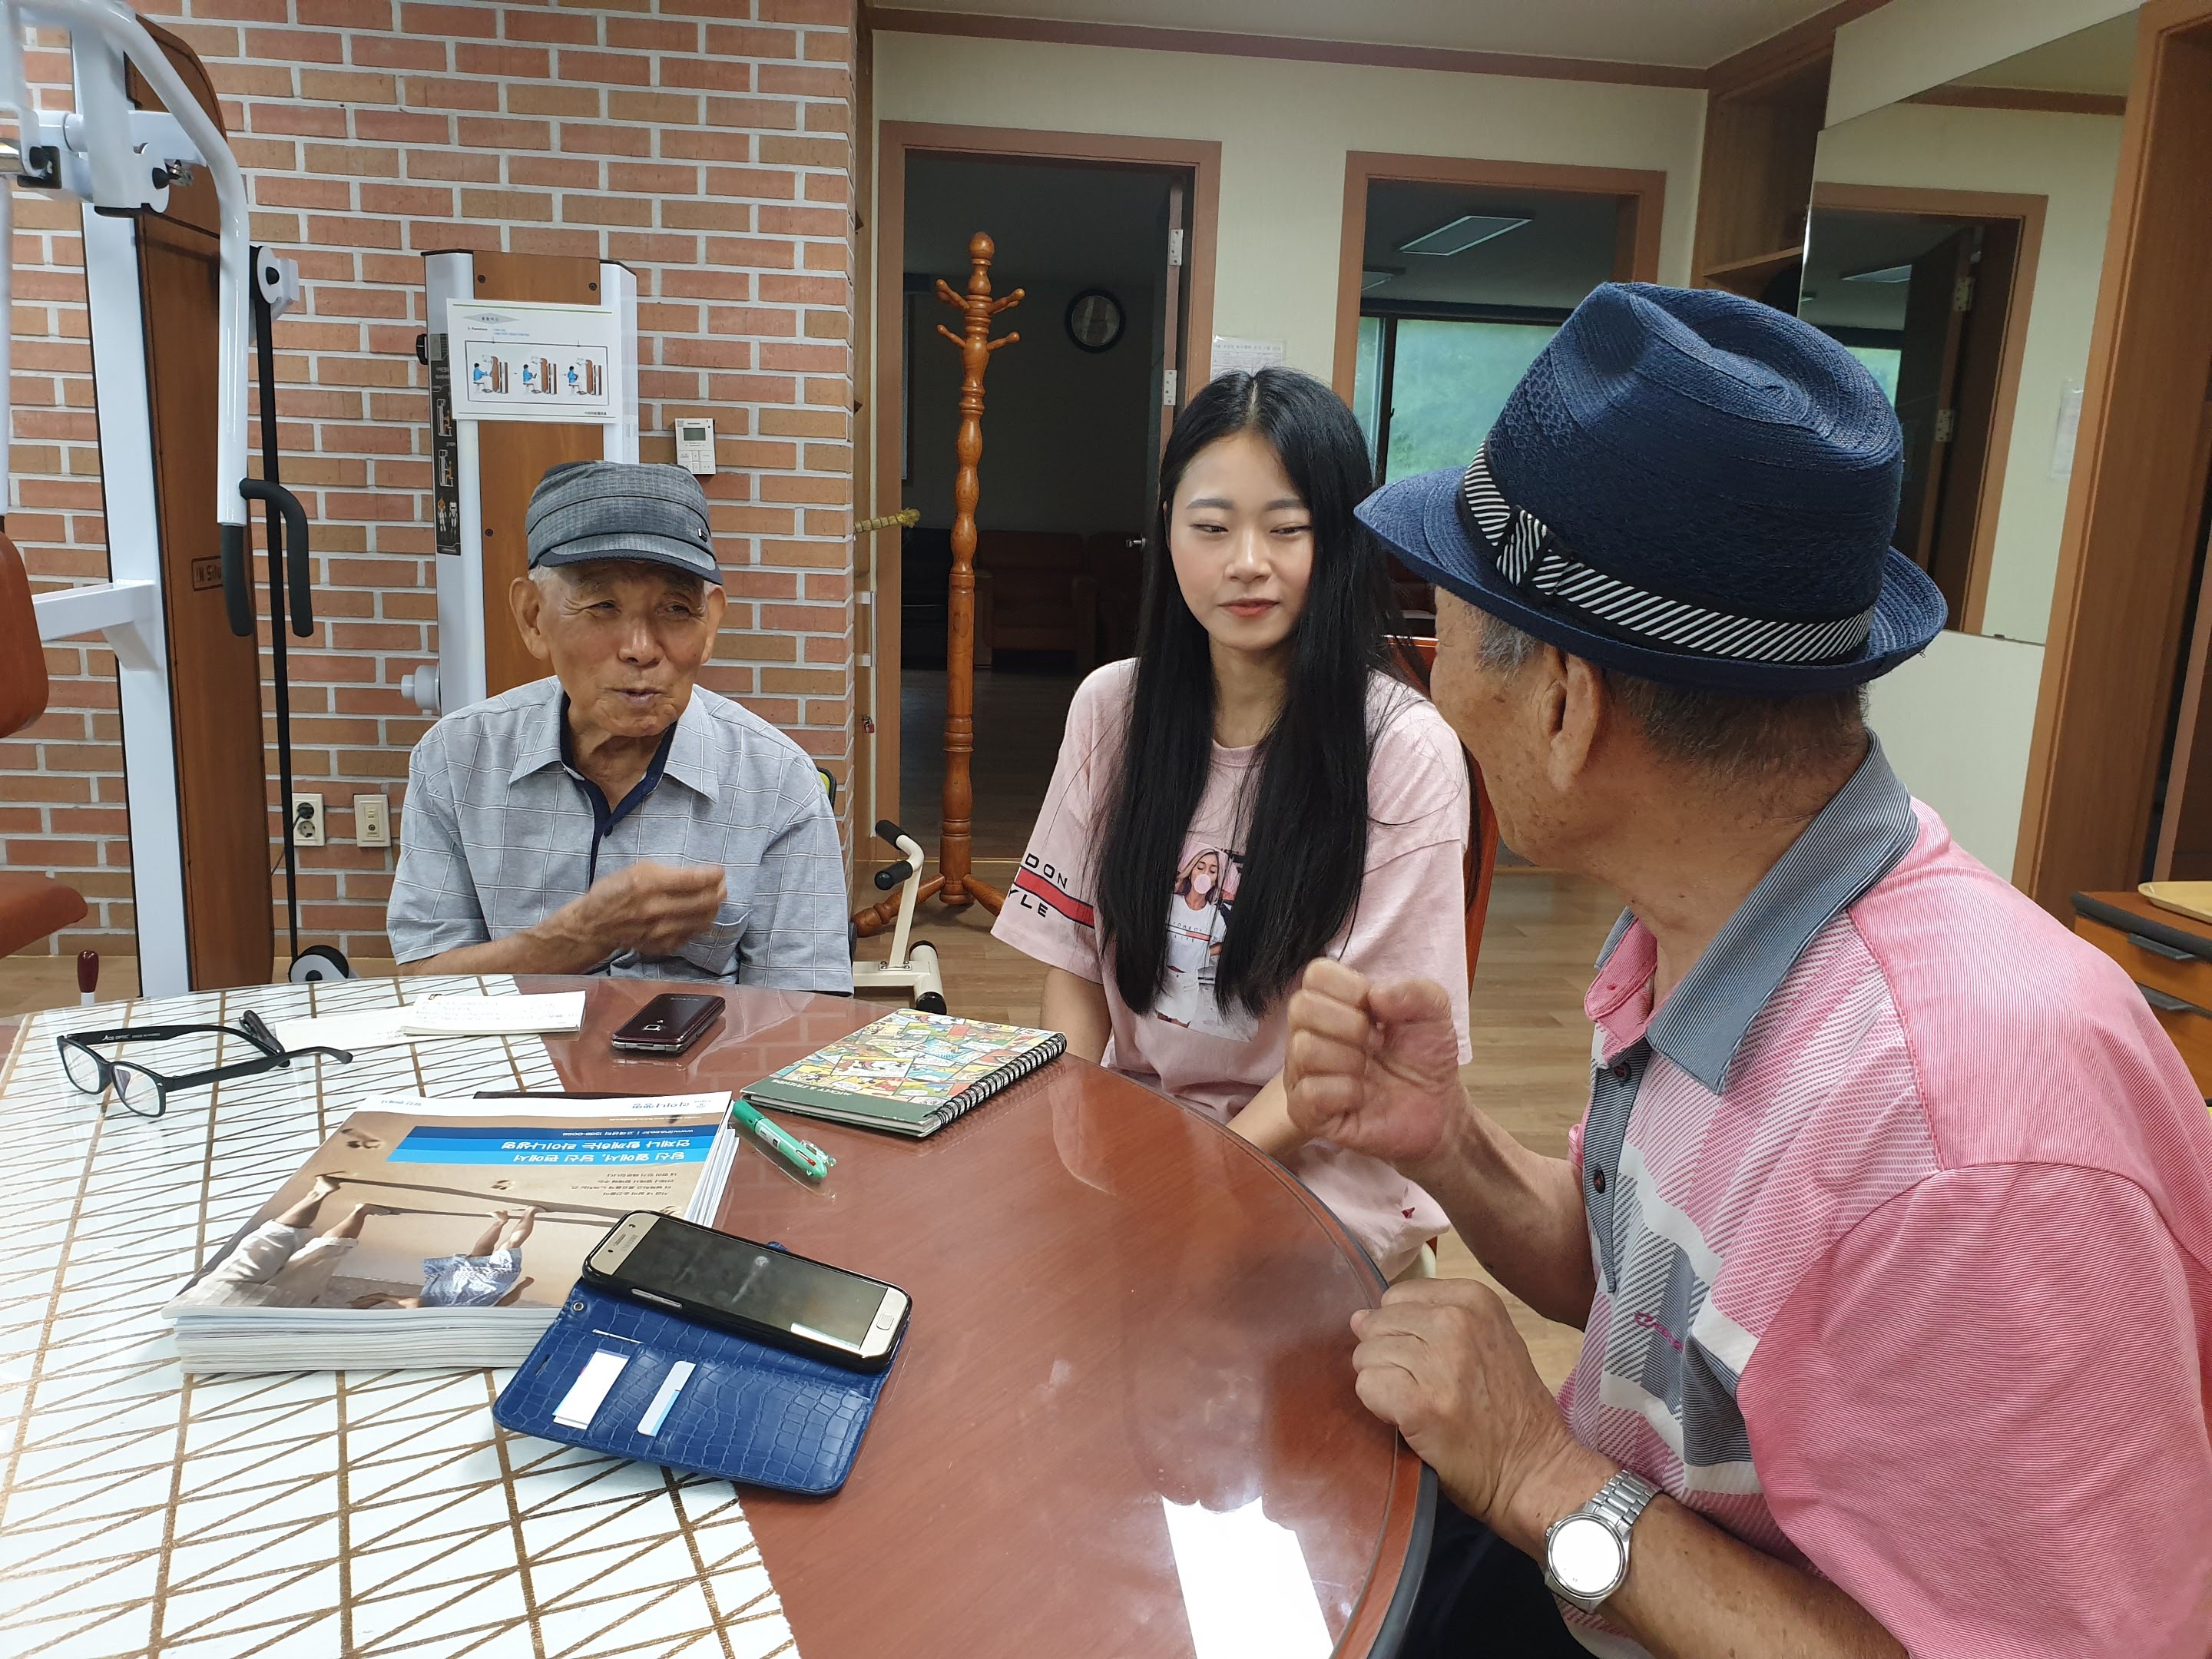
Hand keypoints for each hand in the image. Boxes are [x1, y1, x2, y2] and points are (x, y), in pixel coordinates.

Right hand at [562, 861, 725, 957]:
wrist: (594, 925)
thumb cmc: (615, 891)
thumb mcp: (637, 870)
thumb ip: (668, 872)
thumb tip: (698, 875)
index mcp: (650, 883)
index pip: (694, 880)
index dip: (713, 875)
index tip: (719, 872)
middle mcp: (657, 908)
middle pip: (704, 902)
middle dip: (719, 892)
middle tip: (721, 887)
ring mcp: (660, 930)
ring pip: (702, 921)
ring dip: (713, 909)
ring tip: (713, 901)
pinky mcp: (661, 946)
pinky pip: (691, 935)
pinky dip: (699, 925)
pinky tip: (697, 917)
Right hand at [1284, 959, 1463, 1164]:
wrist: (1435, 1109)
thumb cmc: (1423, 1057)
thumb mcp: (1434, 1014)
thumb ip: (1416, 991)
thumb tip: (1376, 994)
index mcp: (1331, 1003)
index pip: (1317, 974)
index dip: (1353, 989)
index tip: (1379, 1013)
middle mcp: (1308, 1033)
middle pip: (1302, 1007)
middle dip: (1351, 1024)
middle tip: (1377, 1043)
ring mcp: (1303, 1073)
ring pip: (1304, 1049)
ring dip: (1350, 1060)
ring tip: (1369, 1071)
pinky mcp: (1307, 1111)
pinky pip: (1311, 1092)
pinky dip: (1346, 1092)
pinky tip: (1361, 1097)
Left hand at [1351, 1279, 1599, 1542]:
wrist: (1534, 1468)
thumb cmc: (1509, 1409)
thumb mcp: (1487, 1341)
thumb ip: (1428, 1321)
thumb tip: (1358, 1317)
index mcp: (1473, 1299)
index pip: (1398, 1297)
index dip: (1401, 1331)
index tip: (1426, 1360)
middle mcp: (1455, 1321)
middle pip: (1378, 1324)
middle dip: (1387, 1357)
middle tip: (1420, 1388)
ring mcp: (1437, 1361)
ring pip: (1366, 1356)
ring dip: (1383, 1384)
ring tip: (1418, 1404)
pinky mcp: (1417, 1402)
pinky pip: (1367, 1386)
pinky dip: (1378, 1406)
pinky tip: (1408, 1420)